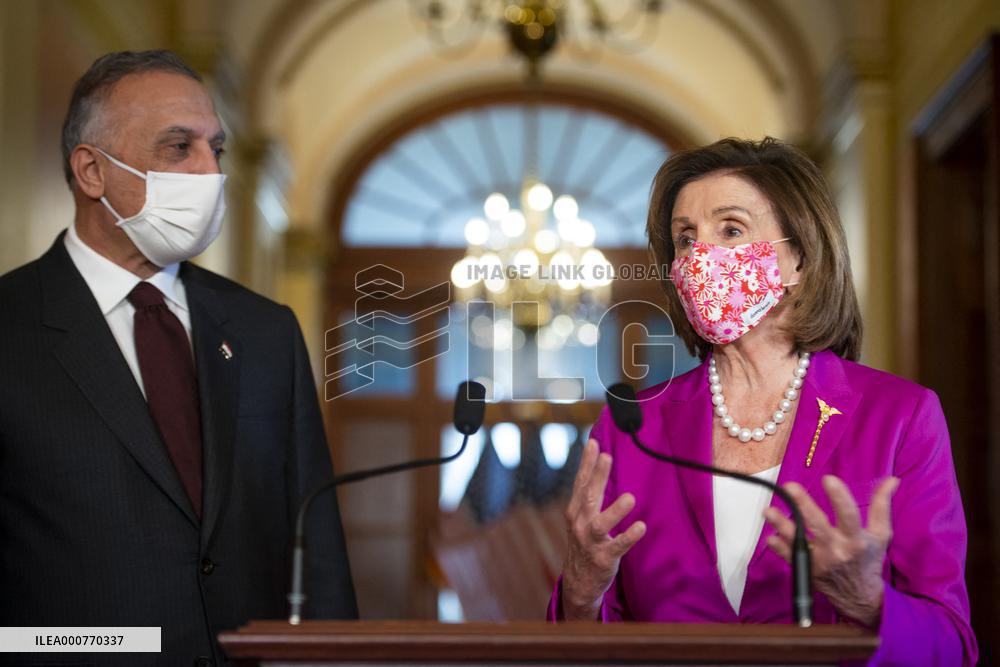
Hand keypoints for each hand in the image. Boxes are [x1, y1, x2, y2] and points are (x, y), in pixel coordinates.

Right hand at [561, 439, 645, 619]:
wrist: (579, 582)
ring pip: (600, 524)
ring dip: (614, 511)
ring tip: (630, 498)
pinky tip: (640, 527)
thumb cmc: (585, 543)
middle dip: (597, 476)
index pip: (580, 483)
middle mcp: (579, 524)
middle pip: (588, 497)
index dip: (586, 463)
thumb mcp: (581, 518)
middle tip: (607, 456)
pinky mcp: (604, 559)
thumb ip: (589, 495)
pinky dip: (629, 537)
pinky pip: (618, 547)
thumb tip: (599, 464)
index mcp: (575, 512)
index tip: (593, 443)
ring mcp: (590, 542)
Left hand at [763, 475, 899, 627]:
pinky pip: (790, 558)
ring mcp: (820, 562)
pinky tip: (770, 537)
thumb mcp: (880, 534)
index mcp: (857, 540)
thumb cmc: (869, 559)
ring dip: (782, 526)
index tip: (828, 479)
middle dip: (804, 506)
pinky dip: (779, 548)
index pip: (849, 516)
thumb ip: (882, 505)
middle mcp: (838, 550)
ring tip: (768, 511)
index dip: (839, 497)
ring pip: (798, 542)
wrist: (860, 596)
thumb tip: (892, 479)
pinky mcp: (807, 570)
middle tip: (791, 487)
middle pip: (819, 526)